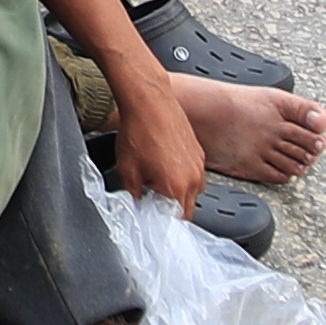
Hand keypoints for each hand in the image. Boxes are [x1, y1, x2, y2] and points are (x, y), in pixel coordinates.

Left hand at [102, 71, 206, 213]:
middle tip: (152, 200)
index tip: (154, 220)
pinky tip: (163, 163)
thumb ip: (134, 196)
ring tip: (157, 179)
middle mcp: (193, 178)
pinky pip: (193, 171)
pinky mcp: (198, 150)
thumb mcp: (127, 172)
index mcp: (178, 188)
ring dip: (178, 190)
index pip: (178, 220)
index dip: (164, 223)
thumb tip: (138, 205)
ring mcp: (198, 164)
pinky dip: (181, 173)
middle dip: (171, 207)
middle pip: (187, 206)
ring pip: (192, 189)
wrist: (148, 101)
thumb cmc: (138, 132)